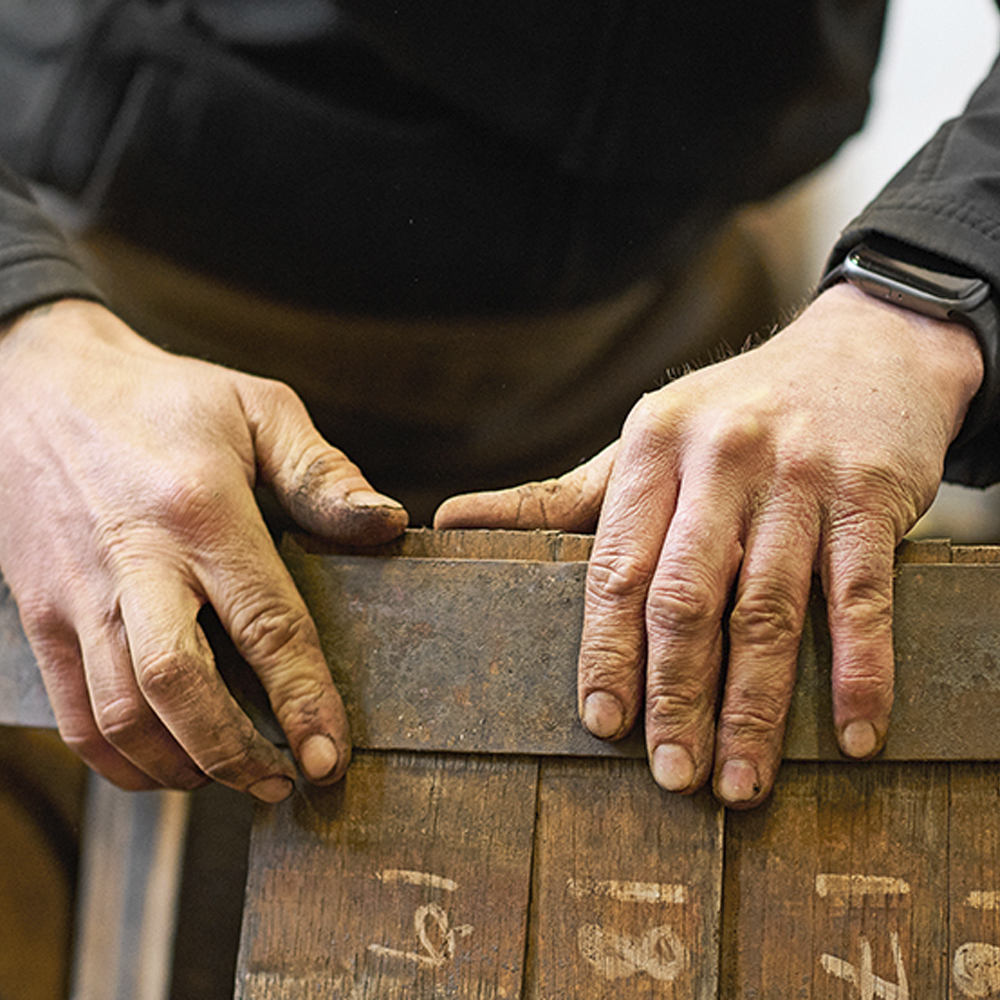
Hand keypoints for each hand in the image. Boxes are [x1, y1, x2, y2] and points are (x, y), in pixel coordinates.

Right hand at [0, 299, 406, 799]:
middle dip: (235, 753)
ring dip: (181, 766)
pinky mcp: (38, 617)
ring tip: (236, 777)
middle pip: (177, 686)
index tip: (331, 755)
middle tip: (286, 780)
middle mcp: (133, 561)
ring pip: (119, 716)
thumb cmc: (163, 400)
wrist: (35, 389)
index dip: (303, 698)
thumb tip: (388, 524)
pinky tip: (170, 763)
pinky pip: (74, 715)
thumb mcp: (256, 409)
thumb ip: (322, 474)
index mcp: (200, 510)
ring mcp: (76, 596)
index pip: (263, 623)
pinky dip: (122, 760)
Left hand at [435, 283, 983, 806]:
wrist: (862, 350)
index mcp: (651, 448)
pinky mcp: (871, 497)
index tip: (604, 723)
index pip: (616, 566)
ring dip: (755, 710)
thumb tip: (449, 523)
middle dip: (676, 697)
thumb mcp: (645, 441)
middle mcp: (721, 460)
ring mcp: (799, 479)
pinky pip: (860, 598)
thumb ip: (557, 499)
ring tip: (741, 784)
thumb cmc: (733, 412)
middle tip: (671, 775)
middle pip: (685, 599)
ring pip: (768, 611)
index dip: (606, 652)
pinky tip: (851, 737)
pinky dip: (859, 673)